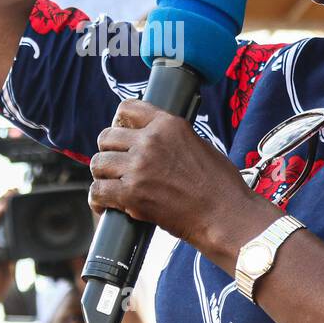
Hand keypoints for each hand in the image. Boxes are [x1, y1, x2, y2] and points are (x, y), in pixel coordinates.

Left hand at [89, 99, 274, 254]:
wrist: (226, 215)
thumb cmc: (220, 185)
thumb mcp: (198, 144)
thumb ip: (171, 138)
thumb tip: (153, 141)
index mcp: (168, 124)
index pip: (128, 108)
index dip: (119, 122)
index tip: (120, 134)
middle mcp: (150, 141)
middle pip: (106, 137)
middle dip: (109, 151)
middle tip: (115, 165)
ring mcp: (138, 167)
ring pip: (98, 164)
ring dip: (102, 175)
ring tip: (110, 185)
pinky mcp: (132, 194)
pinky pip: (98, 191)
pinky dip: (98, 200)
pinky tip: (104, 205)